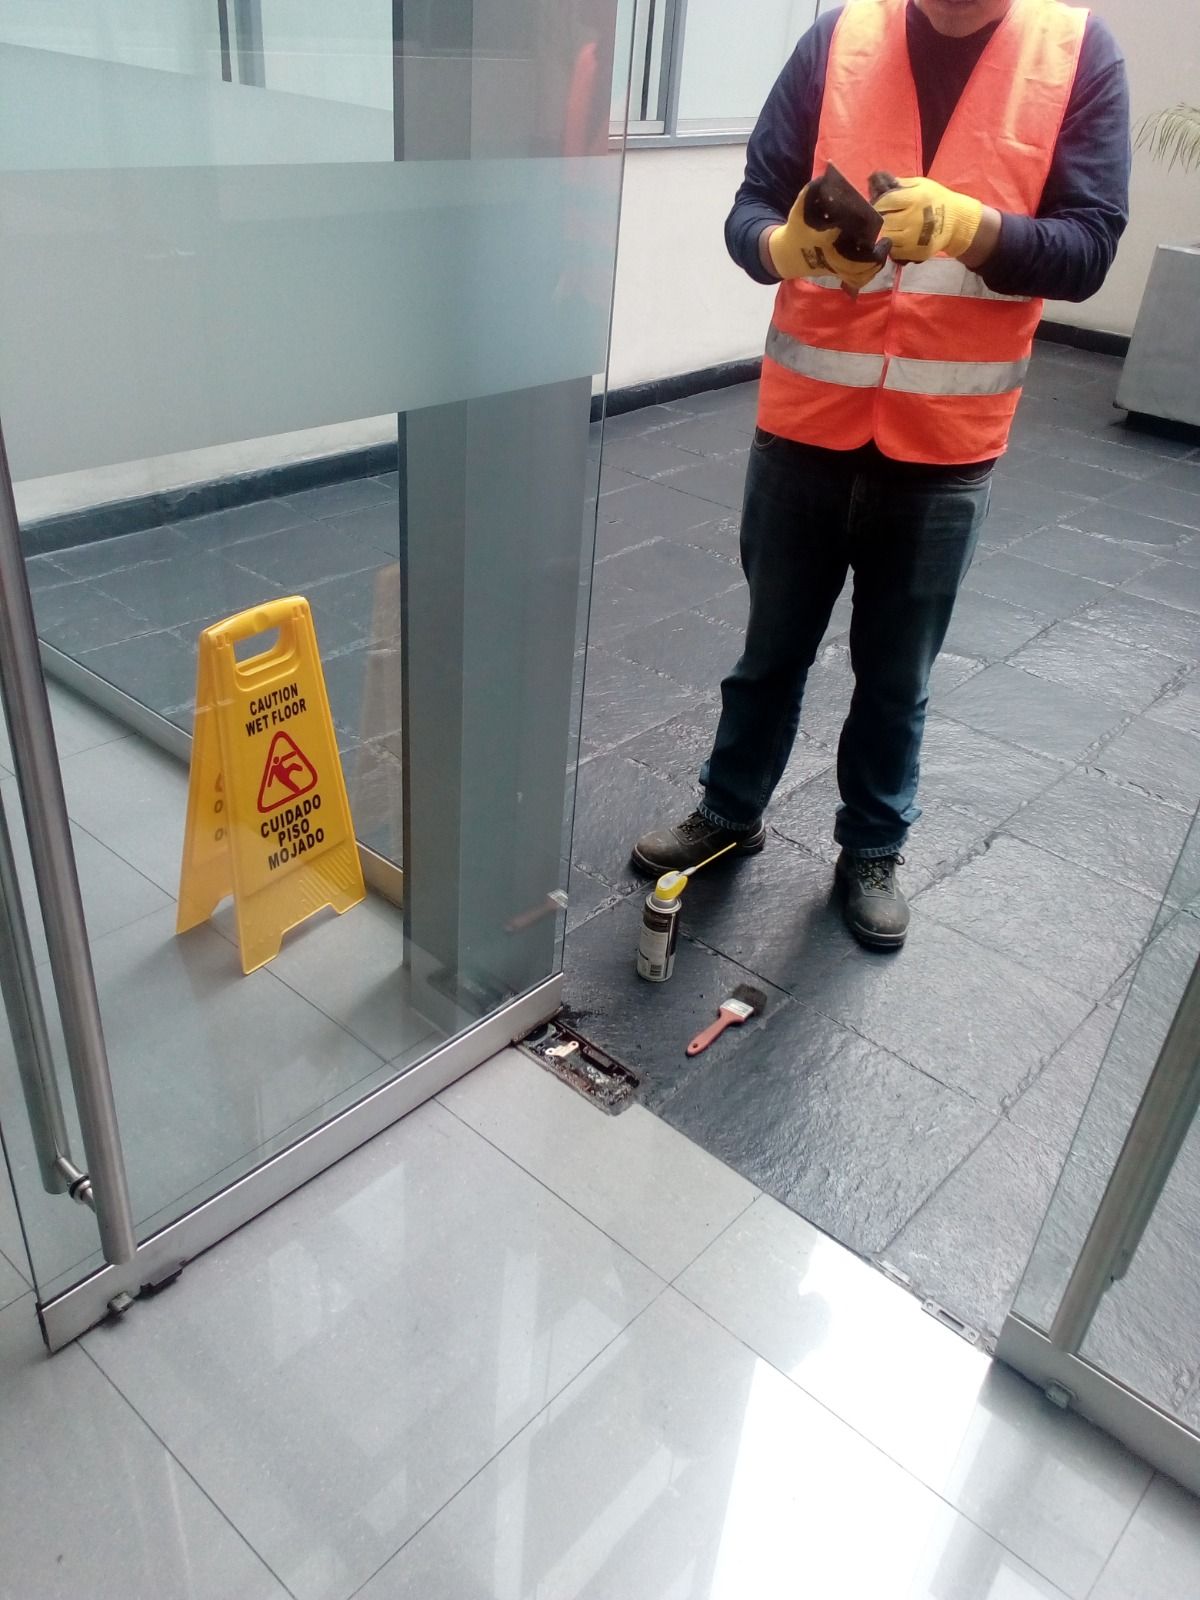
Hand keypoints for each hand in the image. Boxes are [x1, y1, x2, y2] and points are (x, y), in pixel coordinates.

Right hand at [766, 185, 884, 289]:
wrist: (790, 255)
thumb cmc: (797, 230)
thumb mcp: (798, 212)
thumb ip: (808, 195)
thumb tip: (823, 178)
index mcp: (819, 240)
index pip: (833, 238)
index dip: (846, 232)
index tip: (861, 224)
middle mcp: (829, 257)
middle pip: (853, 262)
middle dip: (871, 255)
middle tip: (884, 240)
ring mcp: (834, 268)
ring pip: (857, 273)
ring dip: (873, 265)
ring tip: (884, 249)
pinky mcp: (838, 274)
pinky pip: (856, 280)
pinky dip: (869, 274)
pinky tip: (878, 262)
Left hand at [873, 176, 982, 261]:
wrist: (957, 221)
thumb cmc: (936, 199)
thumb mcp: (921, 184)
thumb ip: (899, 184)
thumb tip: (876, 181)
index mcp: (916, 199)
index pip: (886, 202)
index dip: (878, 203)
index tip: (878, 205)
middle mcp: (915, 220)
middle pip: (884, 222)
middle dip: (881, 219)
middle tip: (883, 217)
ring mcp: (915, 239)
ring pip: (887, 238)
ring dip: (886, 233)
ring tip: (892, 228)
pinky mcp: (917, 253)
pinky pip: (895, 252)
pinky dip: (893, 246)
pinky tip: (899, 239)